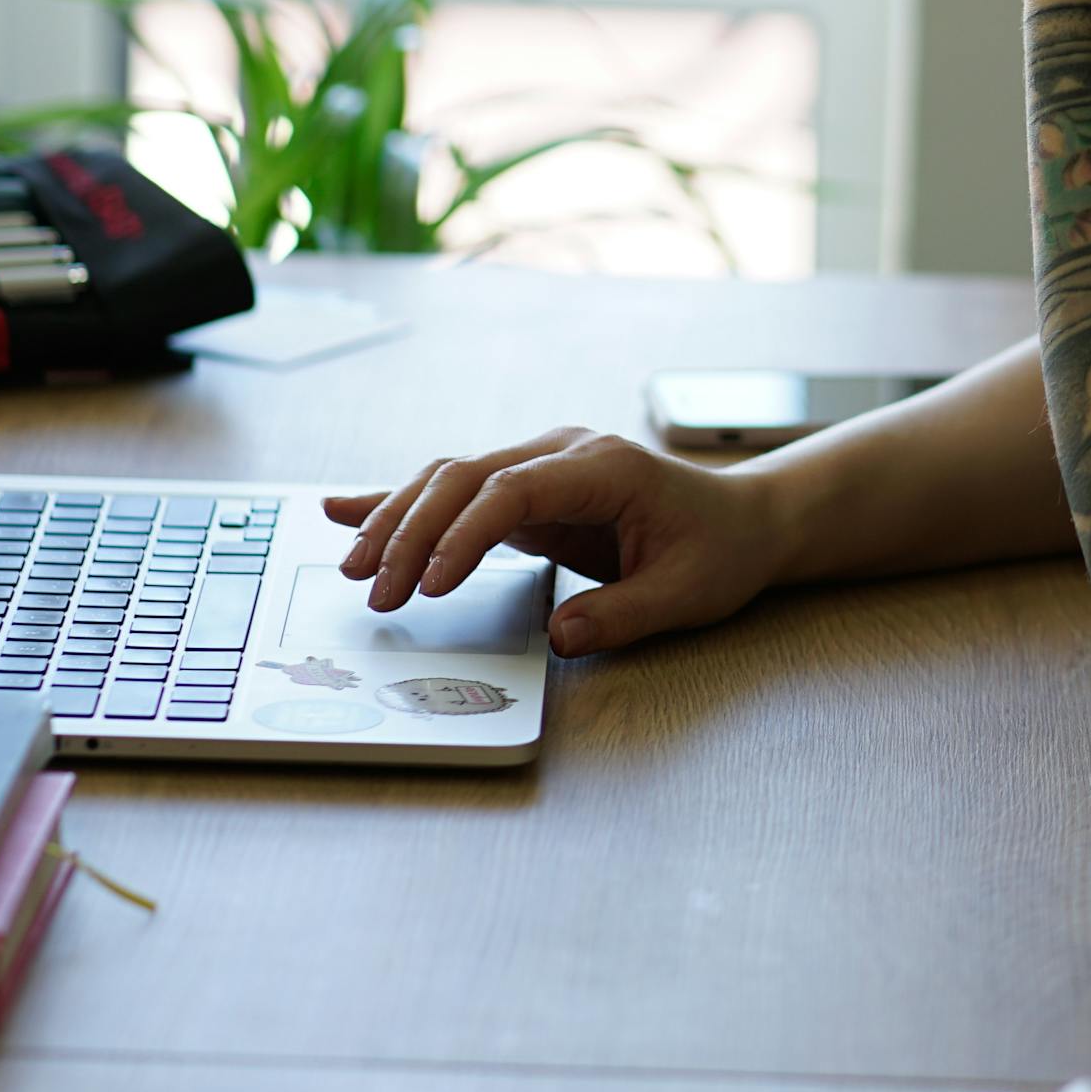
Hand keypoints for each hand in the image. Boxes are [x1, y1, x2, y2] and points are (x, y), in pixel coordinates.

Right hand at [323, 428, 785, 655]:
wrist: (743, 522)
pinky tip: (346, 509)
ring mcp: (541, 466)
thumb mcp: (685, 594)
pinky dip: (402, 502)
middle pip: (465, 478)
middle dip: (412, 532)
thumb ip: (622, 614)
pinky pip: (456, 493)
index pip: (512, 490)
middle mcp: (562, 453)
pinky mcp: (528, 490)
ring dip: (398, 520)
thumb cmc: (719, 552)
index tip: (433, 586)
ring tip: (354, 568)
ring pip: (449, 479)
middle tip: (374, 591)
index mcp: (603, 467)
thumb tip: (560, 638)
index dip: (464, 534)